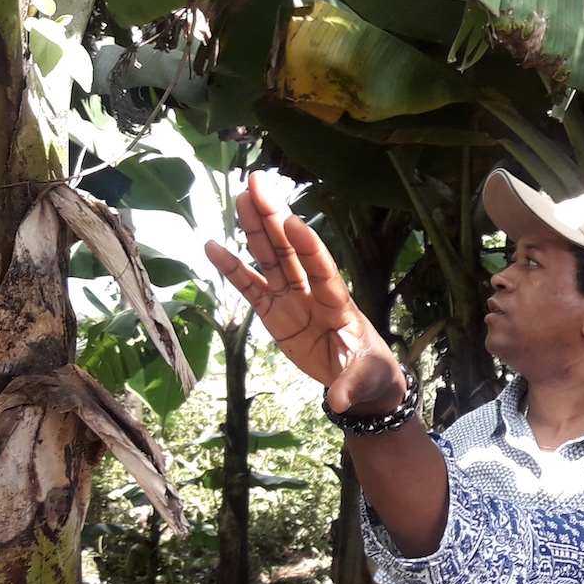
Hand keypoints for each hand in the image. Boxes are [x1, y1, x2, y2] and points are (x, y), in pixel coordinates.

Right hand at [204, 172, 403, 414]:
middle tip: (257, 182)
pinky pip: (250, 288)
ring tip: (241, 197)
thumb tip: (339, 400)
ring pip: (271, 259)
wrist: (361, 382)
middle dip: (275, 217)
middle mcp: (313, 294)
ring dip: (256, 230)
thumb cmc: (370, 373)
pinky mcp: (275, 313)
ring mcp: (292, 300)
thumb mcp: (367, 380)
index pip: (322, 270)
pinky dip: (233, 269)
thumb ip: (351, 385)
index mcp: (339, 305)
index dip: (308, 247)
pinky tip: (213, 245)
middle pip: (291, 251)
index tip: (293, 220)